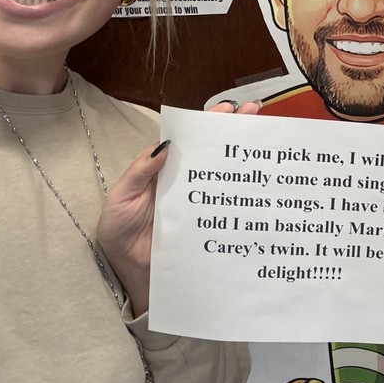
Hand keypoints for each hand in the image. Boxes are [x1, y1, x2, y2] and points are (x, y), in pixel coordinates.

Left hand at [97, 99, 260, 315]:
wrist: (129, 274)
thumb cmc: (120, 232)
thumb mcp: (122, 197)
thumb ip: (140, 171)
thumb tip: (165, 144)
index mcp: (164, 169)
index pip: (187, 139)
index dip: (207, 121)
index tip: (228, 108)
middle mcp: (186, 181)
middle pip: (211, 150)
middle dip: (234, 129)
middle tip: (254, 111)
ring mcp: (200, 202)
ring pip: (224, 174)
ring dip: (244, 156)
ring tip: (263, 138)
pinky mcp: (210, 223)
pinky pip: (228, 205)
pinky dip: (246, 195)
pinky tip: (261, 184)